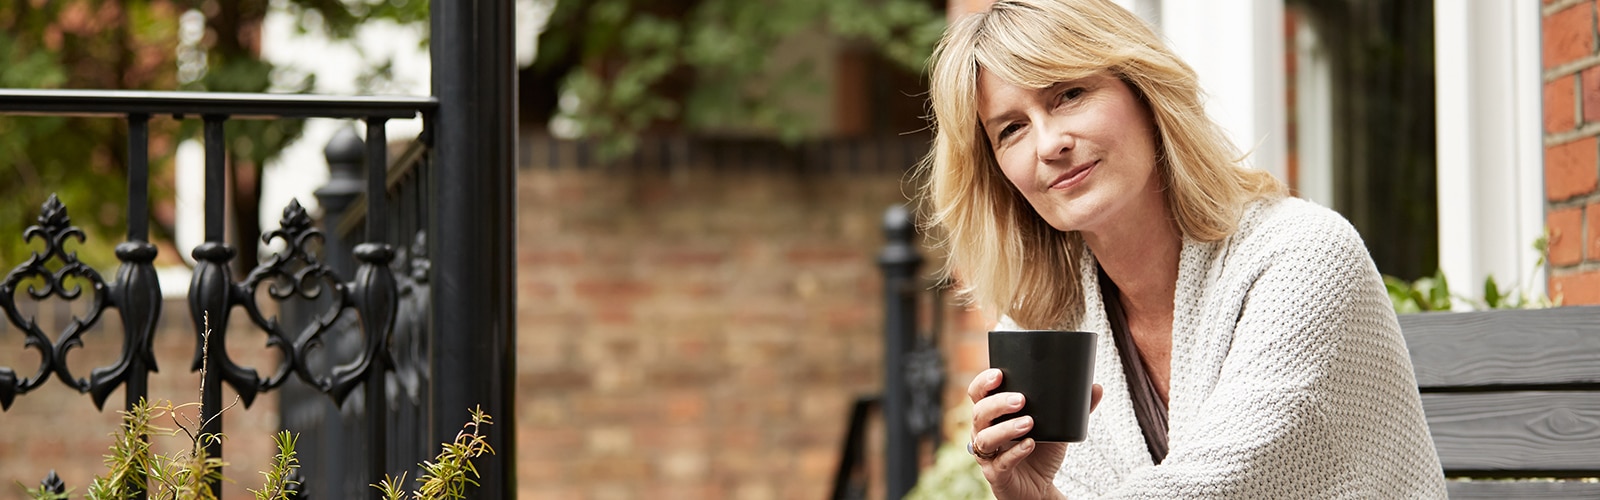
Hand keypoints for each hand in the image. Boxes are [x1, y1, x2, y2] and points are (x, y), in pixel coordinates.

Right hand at [968, 368, 1102, 499]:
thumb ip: (1074, 409)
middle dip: (998, 403)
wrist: (1039, 487)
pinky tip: (1030, 444)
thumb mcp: (1057, 428)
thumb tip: (1096, 388)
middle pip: (979, 412)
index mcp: (993, 415)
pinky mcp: (996, 474)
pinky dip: (1016, 452)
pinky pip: (1001, 463)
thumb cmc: (1040, 452)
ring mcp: (988, 454)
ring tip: (1029, 422)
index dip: (983, 383)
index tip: (999, 374)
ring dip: (1006, 428)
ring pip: (985, 438)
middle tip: (1021, 399)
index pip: (978, 394)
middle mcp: (984, 432)